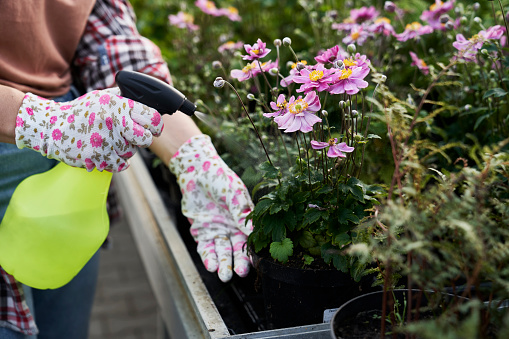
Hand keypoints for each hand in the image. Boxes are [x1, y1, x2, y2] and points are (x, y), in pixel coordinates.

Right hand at [15, 88, 162, 171]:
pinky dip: (116, 161)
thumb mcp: (102, 97)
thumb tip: (147, 100)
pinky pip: (121, 164)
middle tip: (133, 137)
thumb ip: (124, 98)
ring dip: (124, 150)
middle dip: (143, 140)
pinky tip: (106, 151)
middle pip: (146, 139)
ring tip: (108, 140)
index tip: (154, 129)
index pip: (153, 117)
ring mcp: (107, 140)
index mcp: (119, 105)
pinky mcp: (99, 157)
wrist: (52, 127)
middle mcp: (115, 122)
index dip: (157, 125)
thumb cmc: (81, 112)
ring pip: (131, 153)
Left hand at [169, 134, 252, 281]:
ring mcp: (217, 230)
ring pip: (221, 252)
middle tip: (239, 272)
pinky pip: (206, 248)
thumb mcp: (234, 192)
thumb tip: (252, 230)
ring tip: (224, 274)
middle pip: (237, 249)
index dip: (252, 252)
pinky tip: (211, 265)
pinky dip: (208, 257)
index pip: (251, 239)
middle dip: (238, 262)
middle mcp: (232, 228)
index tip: (254, 263)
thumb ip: (241, 211)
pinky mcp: (201, 232)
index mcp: (245, 219)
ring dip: (223, 264)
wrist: (197, 171)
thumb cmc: (220, 178)